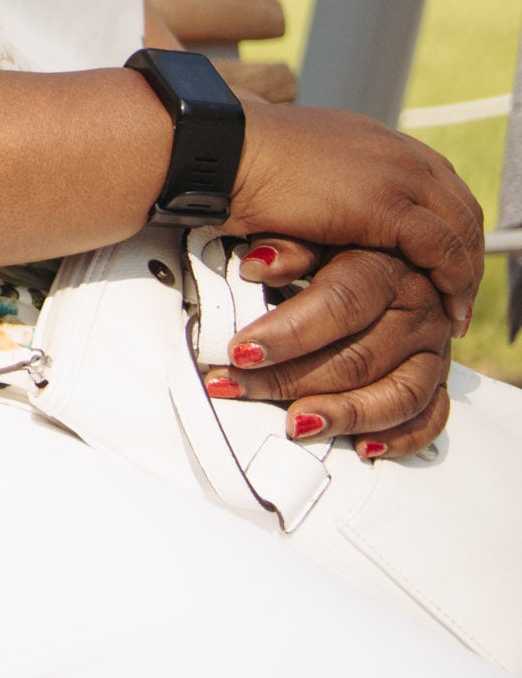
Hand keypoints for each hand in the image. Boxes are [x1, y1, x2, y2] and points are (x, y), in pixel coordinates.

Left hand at [202, 238, 453, 457]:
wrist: (401, 252)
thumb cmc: (345, 244)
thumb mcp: (314, 232)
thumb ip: (289, 246)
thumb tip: (257, 265)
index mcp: (386, 267)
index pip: (338, 304)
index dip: (287, 332)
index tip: (241, 351)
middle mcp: (419, 309)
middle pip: (358, 358)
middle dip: (290, 379)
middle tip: (236, 386)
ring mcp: (433, 349)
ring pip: (397, 395)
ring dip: (344, 416)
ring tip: (296, 424)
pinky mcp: (440, 378)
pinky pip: (429, 418)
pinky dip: (399, 438)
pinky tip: (361, 445)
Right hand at [228, 99, 483, 332]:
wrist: (216, 151)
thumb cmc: (233, 166)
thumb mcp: (293, 176)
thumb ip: (323, 193)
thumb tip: (319, 224)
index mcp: (371, 138)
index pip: (435, 179)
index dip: (447, 221)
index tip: (443, 257)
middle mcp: (393, 150)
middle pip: (458, 203)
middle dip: (466, 249)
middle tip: (459, 289)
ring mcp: (395, 173)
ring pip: (461, 227)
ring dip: (465, 271)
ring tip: (457, 308)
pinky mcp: (389, 205)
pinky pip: (443, 250)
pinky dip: (453, 281)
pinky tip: (448, 308)